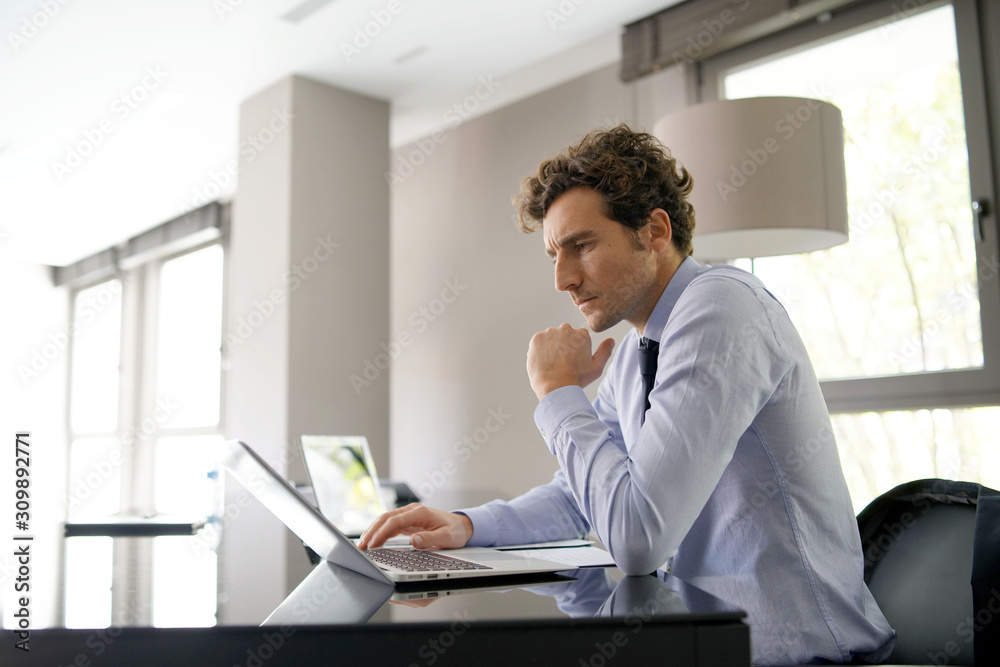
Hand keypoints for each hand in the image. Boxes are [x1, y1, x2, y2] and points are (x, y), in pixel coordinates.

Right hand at [357, 503, 473, 549]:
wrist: (462, 526)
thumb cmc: (456, 531)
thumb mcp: (447, 537)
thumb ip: (431, 538)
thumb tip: (414, 541)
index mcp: (420, 513)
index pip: (394, 521)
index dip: (381, 533)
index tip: (372, 545)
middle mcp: (412, 511)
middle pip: (385, 518)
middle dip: (371, 531)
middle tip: (361, 546)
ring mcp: (409, 515)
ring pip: (385, 521)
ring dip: (373, 531)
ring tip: (363, 546)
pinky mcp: (408, 522)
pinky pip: (390, 526)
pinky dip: (380, 533)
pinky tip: (373, 542)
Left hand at [527, 323, 614, 399]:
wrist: (555, 387)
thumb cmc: (577, 379)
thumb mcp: (596, 367)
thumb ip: (605, 351)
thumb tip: (611, 340)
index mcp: (581, 334)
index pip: (577, 338)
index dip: (575, 351)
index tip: (573, 362)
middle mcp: (566, 329)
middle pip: (564, 335)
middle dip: (563, 346)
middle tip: (562, 363)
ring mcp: (550, 332)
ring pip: (550, 338)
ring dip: (551, 347)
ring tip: (552, 364)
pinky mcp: (536, 338)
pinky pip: (538, 342)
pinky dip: (540, 350)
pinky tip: (544, 362)